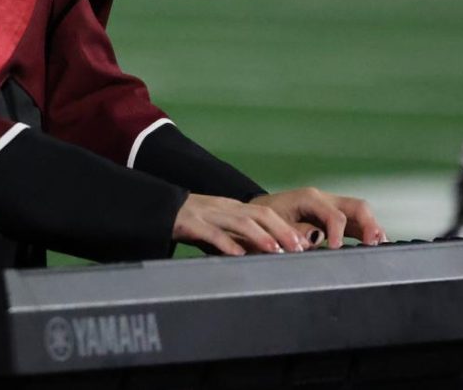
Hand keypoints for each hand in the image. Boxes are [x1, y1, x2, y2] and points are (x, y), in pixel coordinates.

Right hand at [172, 193, 308, 255]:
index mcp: (234, 208)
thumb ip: (240, 238)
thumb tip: (265, 255)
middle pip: (259, 214)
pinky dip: (226, 243)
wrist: (160, 208)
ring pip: (239, 221)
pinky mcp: (191, 223)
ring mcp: (209, 214)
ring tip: (275, 249)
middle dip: (281, 230)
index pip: (266, 213)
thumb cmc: (194, 222)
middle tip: (298, 247)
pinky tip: (237, 254)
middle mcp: (226, 208)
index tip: (302, 243)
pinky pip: (211, 233)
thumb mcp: (220, 226)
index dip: (285, 227)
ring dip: (259, 235)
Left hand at [250, 188, 386, 248]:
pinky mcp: (333, 218)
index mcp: (310, 198)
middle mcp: (324, 199)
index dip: (339, 233)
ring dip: (372, 228)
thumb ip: (297, 231)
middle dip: (369, 224)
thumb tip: (317, 239)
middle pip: (356, 206)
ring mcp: (331, 207)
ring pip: (359, 213)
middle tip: (376, 244)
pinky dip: (366, 233)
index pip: (334, 215)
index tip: (338, 250)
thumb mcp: (275, 224)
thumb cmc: (265, 218)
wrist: (258, 214)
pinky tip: (373, 246)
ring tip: (383, 246)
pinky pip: (354, 223)